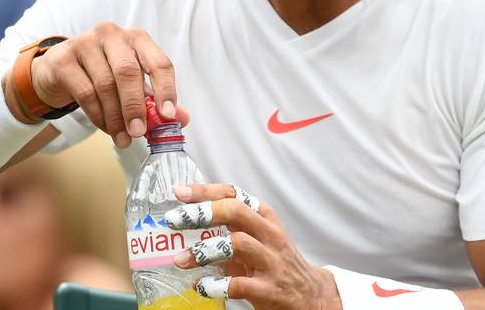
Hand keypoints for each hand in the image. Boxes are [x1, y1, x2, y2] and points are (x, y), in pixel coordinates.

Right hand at [25, 23, 188, 146]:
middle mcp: (111, 34)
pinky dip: (98, 115)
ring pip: (105, 84)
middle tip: (139, 132)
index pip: (158, 61)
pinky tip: (105, 127)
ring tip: (122, 138)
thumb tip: (182, 120)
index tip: (168, 115)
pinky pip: (85, 91)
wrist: (59, 72)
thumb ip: (155, 99)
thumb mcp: (132, 85)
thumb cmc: (102, 74)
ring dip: (116, 117)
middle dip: (136, 106)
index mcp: (136, 38)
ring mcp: (85, 43)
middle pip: (129, 71)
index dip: (166, 89)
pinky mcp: (63, 58)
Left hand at [166, 183, 342, 309]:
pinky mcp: (268, 289)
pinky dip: (214, 285)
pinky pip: (237, 284)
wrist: (310, 295)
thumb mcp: (258, 238)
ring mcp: (270, 261)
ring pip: (236, 244)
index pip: (234, 194)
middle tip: (174, 220)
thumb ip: (229, 227)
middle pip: (235, 212)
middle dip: (201, 213)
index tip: (180, 191)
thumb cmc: (276, 262)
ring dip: (203, 251)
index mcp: (265, 217)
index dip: (205, 191)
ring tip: (180, 259)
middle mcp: (269, 234)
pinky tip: (200, 285)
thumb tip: (187, 219)